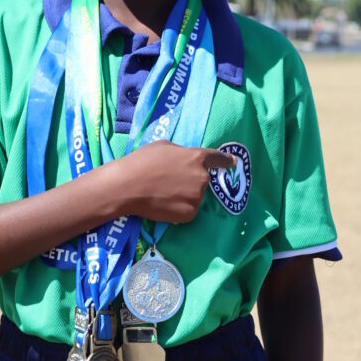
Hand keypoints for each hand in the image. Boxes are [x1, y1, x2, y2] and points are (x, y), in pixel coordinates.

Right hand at [117, 141, 234, 222]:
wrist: (128, 186)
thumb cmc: (142, 162)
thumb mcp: (163, 146)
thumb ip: (180, 152)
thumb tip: (184, 158)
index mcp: (197, 158)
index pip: (218, 159)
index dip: (225, 161)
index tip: (232, 163)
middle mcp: (202, 178)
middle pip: (202, 180)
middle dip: (190, 182)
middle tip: (170, 183)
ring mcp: (197, 197)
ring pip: (194, 197)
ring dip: (183, 196)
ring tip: (163, 194)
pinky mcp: (189, 214)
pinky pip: (187, 211)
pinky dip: (178, 210)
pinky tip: (163, 204)